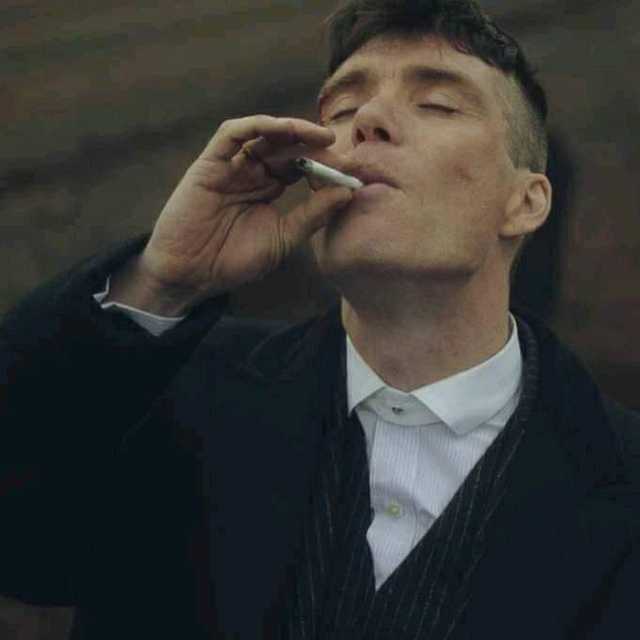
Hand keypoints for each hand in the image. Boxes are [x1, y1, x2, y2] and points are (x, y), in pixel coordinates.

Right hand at [126, 115, 352, 311]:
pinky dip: (258, 126)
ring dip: (292, 130)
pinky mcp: (210, 163)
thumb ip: (313, 214)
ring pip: (264, 134)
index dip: (324, 164)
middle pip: (286, 147)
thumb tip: (348, 192)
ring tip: (320, 137)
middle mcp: (251, 172)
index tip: (350, 170)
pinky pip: (233, 134)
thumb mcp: (283, 238)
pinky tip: (284, 129)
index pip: (301, 166)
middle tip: (339, 151)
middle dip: (314, 146)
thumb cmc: (234, 260)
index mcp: (268, 189)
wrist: (191, 274)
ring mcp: (231, 166)